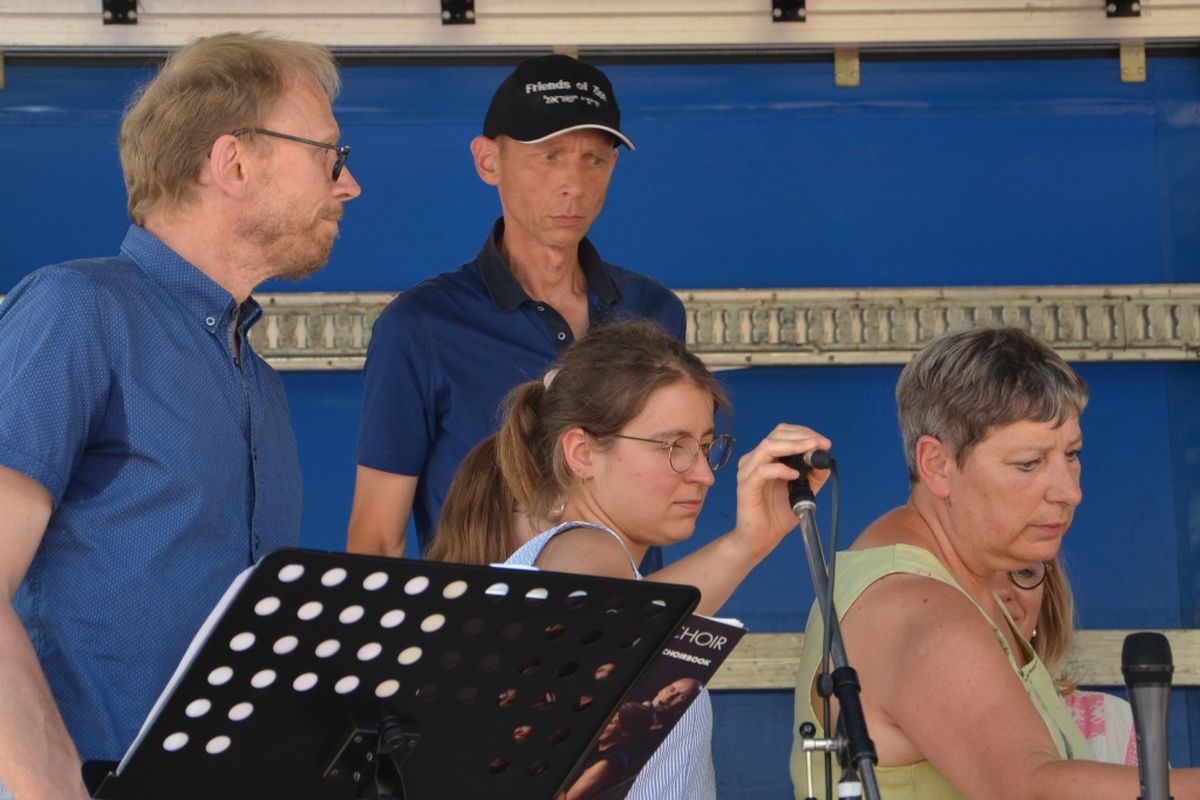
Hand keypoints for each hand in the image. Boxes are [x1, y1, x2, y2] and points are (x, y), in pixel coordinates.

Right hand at [732, 423, 831, 557]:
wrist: (761, 538)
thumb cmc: (778, 513)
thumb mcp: (804, 490)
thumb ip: (813, 474)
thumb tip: (825, 459)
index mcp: (766, 457)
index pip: (782, 433)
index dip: (803, 433)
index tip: (824, 442)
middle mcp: (754, 460)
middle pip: (775, 436)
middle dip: (801, 437)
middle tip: (820, 444)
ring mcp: (747, 472)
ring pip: (767, 447)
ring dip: (792, 446)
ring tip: (810, 450)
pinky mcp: (745, 487)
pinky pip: (761, 471)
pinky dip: (780, 469)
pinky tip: (794, 474)